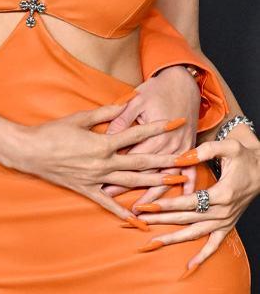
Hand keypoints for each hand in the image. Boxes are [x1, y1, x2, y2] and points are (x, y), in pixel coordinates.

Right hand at [17, 103, 179, 221]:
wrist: (29, 151)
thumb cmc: (52, 132)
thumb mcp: (79, 118)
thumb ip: (104, 113)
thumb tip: (124, 104)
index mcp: (102, 142)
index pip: (136, 133)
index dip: (158, 126)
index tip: (176, 122)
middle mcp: (103, 162)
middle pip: (141, 161)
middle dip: (167, 160)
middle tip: (188, 160)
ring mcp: (96, 178)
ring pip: (132, 182)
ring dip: (155, 183)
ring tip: (175, 183)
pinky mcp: (86, 189)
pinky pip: (108, 203)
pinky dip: (124, 213)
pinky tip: (140, 220)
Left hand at [103, 66, 200, 203]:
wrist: (183, 82)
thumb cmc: (156, 89)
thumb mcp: (136, 100)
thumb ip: (120, 118)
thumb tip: (106, 135)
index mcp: (152, 135)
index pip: (131, 161)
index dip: (117, 175)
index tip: (104, 190)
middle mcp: (168, 145)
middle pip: (147, 173)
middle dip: (133, 192)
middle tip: (117, 208)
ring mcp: (180, 148)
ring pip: (166, 177)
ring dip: (155, 194)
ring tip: (145, 211)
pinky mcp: (189, 148)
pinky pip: (189, 172)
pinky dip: (185, 187)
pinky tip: (180, 202)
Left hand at [134, 135, 259, 269]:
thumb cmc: (244, 158)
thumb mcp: (229, 147)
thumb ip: (206, 150)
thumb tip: (184, 157)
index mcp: (222, 194)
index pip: (188, 201)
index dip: (167, 204)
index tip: (147, 206)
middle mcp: (223, 212)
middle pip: (186, 218)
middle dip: (160, 219)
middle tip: (138, 220)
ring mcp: (225, 222)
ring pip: (195, 233)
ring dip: (172, 238)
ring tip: (152, 242)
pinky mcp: (227, 226)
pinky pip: (214, 245)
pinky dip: (203, 256)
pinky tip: (189, 266)